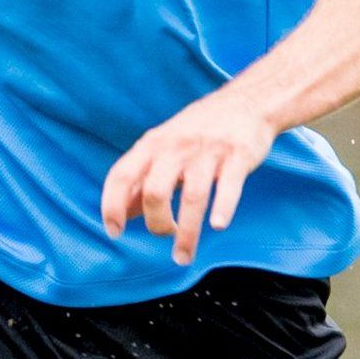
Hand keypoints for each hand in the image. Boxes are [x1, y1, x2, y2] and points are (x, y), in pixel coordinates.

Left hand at [99, 87, 281, 264]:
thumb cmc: (199, 131)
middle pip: (155, 192)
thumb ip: (143, 178)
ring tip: (183, 256)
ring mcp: (208, 152)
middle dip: (156, 224)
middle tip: (164, 237)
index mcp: (153, 145)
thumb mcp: (163, 147)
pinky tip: (218, 226)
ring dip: (186, 233)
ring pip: (192, 196)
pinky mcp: (237, 156)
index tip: (114, 232)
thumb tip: (123, 213)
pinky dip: (223, 208)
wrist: (246, 102)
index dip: (112, 206)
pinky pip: (228, 186)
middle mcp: (176, 147)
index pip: (122, 176)